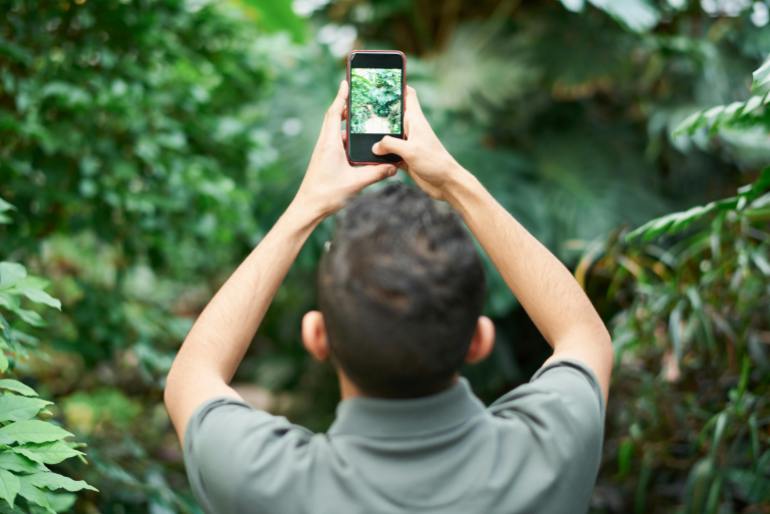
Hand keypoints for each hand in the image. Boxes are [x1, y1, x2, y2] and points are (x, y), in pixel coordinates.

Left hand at [293, 80, 396, 218]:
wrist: (308, 208)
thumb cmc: (327, 194)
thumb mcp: (356, 183)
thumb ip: (376, 173)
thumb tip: (394, 166)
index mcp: (330, 143)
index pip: (334, 113)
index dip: (340, 97)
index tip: (346, 82)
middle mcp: (325, 144)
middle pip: (334, 118)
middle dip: (345, 106)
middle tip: (359, 97)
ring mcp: (324, 152)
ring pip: (336, 131)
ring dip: (347, 123)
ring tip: (362, 117)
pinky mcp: (325, 161)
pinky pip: (337, 143)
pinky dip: (347, 138)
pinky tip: (358, 143)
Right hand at [371, 86, 464, 199]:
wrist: (446, 183)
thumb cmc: (434, 162)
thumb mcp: (410, 150)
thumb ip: (390, 145)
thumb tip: (374, 146)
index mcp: (415, 120)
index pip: (408, 95)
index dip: (397, 86)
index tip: (382, 81)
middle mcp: (411, 129)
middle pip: (393, 114)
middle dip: (379, 110)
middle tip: (361, 105)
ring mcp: (407, 143)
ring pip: (389, 134)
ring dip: (377, 134)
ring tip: (360, 129)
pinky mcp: (405, 157)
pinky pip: (389, 152)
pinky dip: (381, 152)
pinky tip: (368, 153)